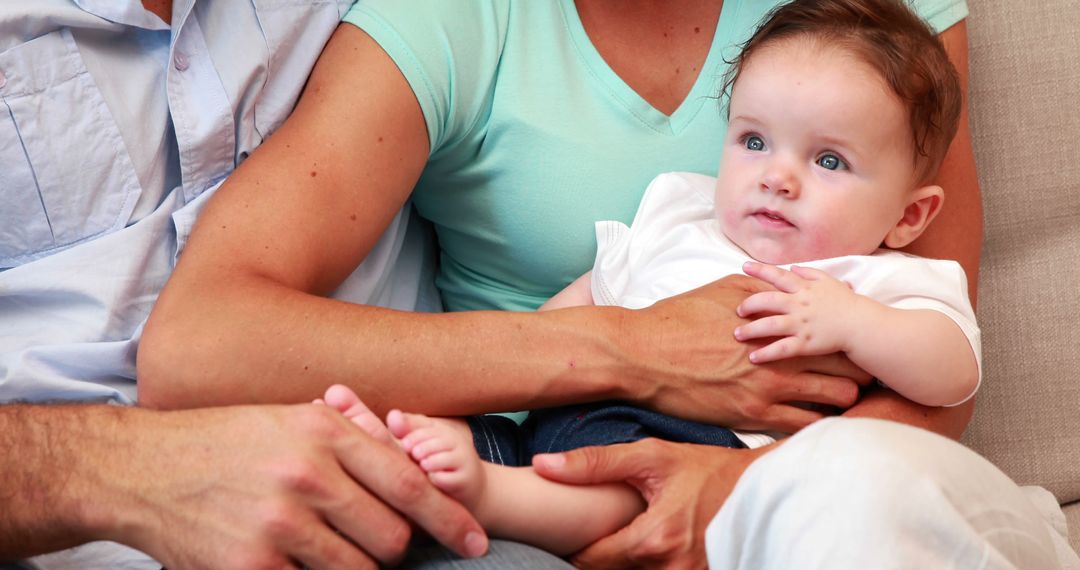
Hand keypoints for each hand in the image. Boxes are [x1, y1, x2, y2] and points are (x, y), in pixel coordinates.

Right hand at [105, 404, 486, 568]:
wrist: (146, 469)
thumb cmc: (229, 441)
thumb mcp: (295, 419)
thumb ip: (355, 441)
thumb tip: (416, 469)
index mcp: (325, 434)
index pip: (411, 485)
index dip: (450, 520)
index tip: (474, 542)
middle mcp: (307, 477)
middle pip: (391, 539)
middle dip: (393, 549)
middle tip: (375, 544)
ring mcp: (278, 526)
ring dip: (355, 568)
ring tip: (328, 549)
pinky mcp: (249, 567)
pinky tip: (294, 560)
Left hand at [533, 439, 772, 568]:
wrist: (763, 488)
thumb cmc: (708, 470)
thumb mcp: (651, 456)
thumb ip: (594, 463)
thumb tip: (542, 465)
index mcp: (653, 540)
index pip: (589, 561)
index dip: (571, 546)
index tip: (564, 531)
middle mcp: (670, 569)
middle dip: (595, 556)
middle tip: (587, 532)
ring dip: (620, 563)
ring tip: (616, 538)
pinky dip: (643, 566)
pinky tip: (642, 546)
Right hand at [627, 274, 871, 432]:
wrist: (644, 354)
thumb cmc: (680, 318)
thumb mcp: (724, 288)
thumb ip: (764, 286)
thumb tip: (789, 281)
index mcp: (779, 325)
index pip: (838, 336)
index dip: (854, 343)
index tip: (855, 346)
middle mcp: (782, 358)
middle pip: (847, 370)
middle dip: (858, 374)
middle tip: (859, 377)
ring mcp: (769, 389)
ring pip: (834, 401)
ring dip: (841, 401)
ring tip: (837, 401)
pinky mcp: (751, 416)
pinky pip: (802, 428)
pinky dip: (814, 425)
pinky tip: (811, 420)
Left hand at [735, 262, 863, 362]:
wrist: (861, 325)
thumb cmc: (846, 303)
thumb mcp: (829, 282)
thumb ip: (810, 273)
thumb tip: (792, 268)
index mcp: (804, 288)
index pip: (779, 275)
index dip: (760, 269)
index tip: (744, 265)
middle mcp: (799, 304)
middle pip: (767, 300)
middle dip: (749, 304)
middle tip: (738, 310)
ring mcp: (801, 324)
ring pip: (770, 325)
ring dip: (751, 330)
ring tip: (737, 334)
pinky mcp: (805, 343)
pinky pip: (782, 349)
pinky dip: (766, 353)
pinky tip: (753, 357)